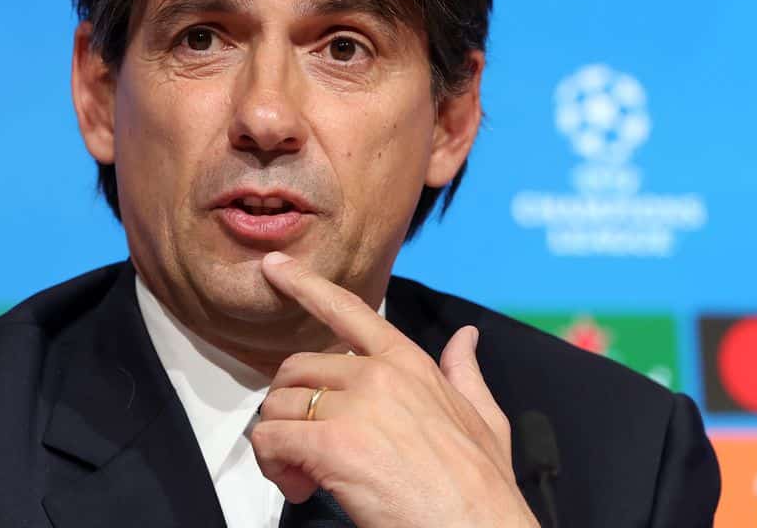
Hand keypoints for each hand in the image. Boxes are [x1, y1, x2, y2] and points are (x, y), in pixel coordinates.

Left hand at [249, 251, 538, 526]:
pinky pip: (270, 439)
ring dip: (279, 443)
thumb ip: (465, 374)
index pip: (348, 309)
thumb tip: (467, 339)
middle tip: (306, 450)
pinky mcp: (332, 445)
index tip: (274, 268)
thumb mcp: (486, 420)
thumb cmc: (481, 488)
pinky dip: (273, 465)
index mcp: (410, 364)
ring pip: (277, 405)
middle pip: (297, 369)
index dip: (305, 284)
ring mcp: (355, 406)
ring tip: (305, 475)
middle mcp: (379, 374)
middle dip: (290, 409)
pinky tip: (299, 487)